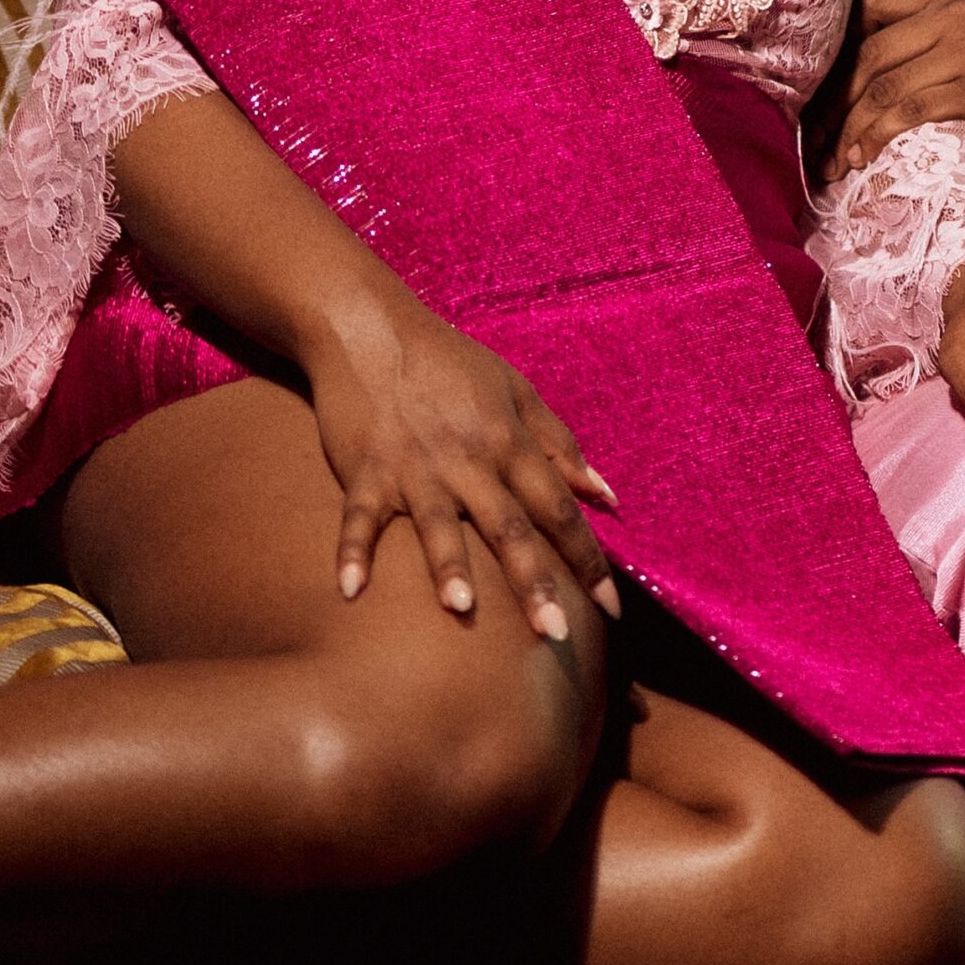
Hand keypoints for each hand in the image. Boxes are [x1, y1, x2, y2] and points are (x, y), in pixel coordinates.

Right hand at [303, 292, 620, 635]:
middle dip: (534, 581)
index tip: (613, 609)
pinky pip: (359, 516)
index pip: (559, 507)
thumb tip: (607, 496)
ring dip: (448, 565)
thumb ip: (561, 445)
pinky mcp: (366, 469)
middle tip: (555, 636)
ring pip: (438, 523)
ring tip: (462, 608)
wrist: (371, 328)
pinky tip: (351, 590)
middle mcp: (468, 459)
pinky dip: (353, 551)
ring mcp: (414, 466)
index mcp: (509, 442)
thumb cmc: (450, 362)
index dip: (588, 558)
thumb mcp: (517, 391)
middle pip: (509, 526)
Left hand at [831, 0, 964, 177]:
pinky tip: (864, 157)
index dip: (833, 52)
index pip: (866, 10)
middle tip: (816, 138)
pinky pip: (910, 113)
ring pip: (885, 89)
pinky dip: (880, 138)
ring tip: (835, 158)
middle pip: (870, 56)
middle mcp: (953, 16)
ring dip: (852, 129)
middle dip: (835, 103)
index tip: (812, 90)